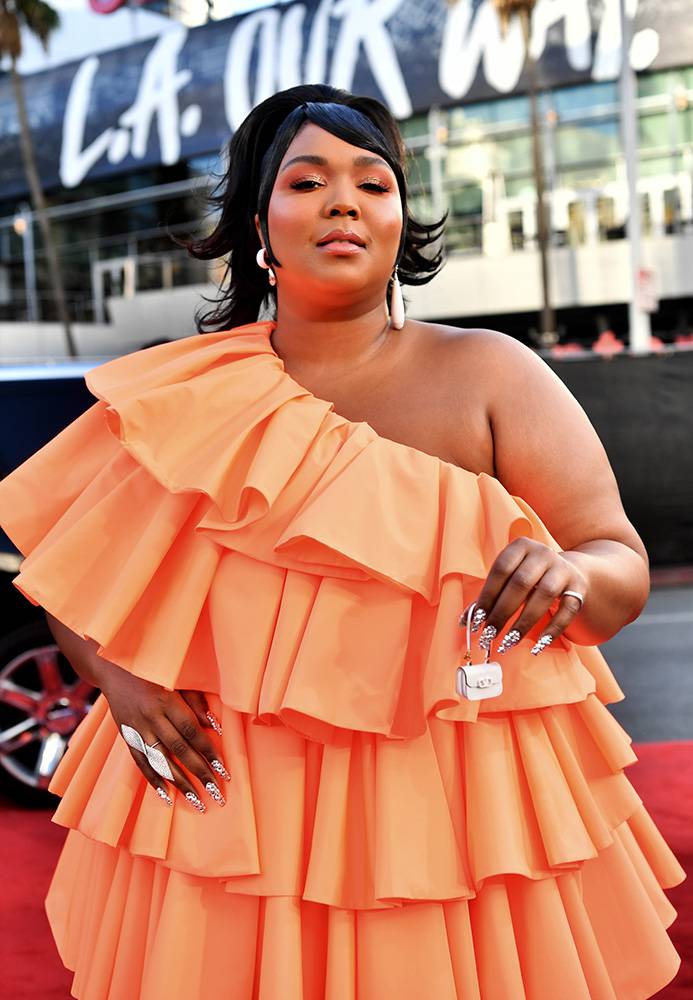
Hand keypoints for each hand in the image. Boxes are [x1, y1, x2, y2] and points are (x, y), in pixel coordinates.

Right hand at [98, 659, 229, 811]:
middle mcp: (152, 717)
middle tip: (216, 793)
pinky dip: (153, 780)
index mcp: (167, 702)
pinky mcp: (127, 736)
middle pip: (179, 750)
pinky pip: (140, 762)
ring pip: (160, 761)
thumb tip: (213, 726)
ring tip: (196, 801)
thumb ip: (196, 703)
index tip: (223, 770)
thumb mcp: (178, 681)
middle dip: (199, 773)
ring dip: (179, 783)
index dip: (208, 752)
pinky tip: (167, 796)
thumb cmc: (155, 673)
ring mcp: (137, 729)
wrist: (115, 669)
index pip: (192, 732)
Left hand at [460, 537, 587, 655]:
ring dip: (524, 622)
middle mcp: (543, 554)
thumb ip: (489, 596)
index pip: (501, 569)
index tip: (477, 619)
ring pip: (544, 596)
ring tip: (509, 642)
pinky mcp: (579, 588)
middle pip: (521, 583)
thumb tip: (464, 621)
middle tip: (489, 634)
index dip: (488, 595)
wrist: (570, 570)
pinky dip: (552, 630)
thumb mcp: (510, 577)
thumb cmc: (529, 577)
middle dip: (503, 612)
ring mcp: (563, 570)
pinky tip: (537, 646)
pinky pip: (567, 611)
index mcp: (521, 546)